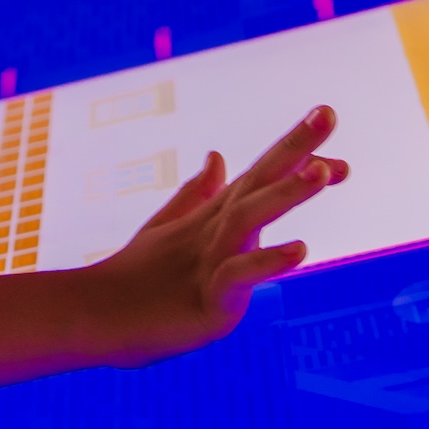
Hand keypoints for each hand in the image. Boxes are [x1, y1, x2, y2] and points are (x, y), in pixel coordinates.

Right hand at [82, 104, 347, 366]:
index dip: (297, 153)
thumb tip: (218, 156)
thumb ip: (198, 195)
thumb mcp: (171, 232)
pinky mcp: (209, 299)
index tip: (333, 134)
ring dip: (286, 194)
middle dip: (296, 147)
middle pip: (259, 181)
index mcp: (213, 218)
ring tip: (321, 171)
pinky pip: (240, 275)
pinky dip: (268, 260)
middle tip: (328, 112)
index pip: (261, 176)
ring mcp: (210, 261)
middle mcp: (215, 231)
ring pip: (250, 218)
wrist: (95, 316)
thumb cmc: (136, 278)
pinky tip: (301, 248)